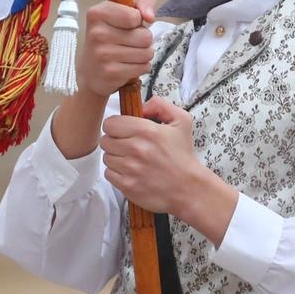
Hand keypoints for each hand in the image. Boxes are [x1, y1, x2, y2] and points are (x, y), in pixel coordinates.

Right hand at [76, 0, 156, 98]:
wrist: (90, 72)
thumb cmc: (110, 38)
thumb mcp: (122, 11)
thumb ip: (143, 2)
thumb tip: (150, 16)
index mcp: (97, 13)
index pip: (135, 16)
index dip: (138, 21)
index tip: (127, 25)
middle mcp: (97, 33)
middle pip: (145, 36)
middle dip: (143, 40)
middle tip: (128, 42)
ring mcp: (103, 54)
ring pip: (147, 53)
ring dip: (143, 55)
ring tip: (128, 55)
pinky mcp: (111, 73)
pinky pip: (143, 68)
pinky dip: (140, 68)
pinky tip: (126, 66)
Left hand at [100, 98, 206, 216]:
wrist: (189, 188)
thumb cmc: (183, 156)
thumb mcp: (181, 121)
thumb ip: (160, 105)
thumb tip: (141, 106)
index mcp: (147, 131)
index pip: (110, 124)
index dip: (116, 126)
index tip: (123, 131)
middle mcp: (137, 149)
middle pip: (106, 141)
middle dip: (115, 141)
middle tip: (128, 145)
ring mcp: (131, 169)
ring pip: (106, 158)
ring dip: (116, 158)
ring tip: (132, 160)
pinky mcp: (128, 185)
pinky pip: (109, 174)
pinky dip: (117, 173)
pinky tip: (131, 172)